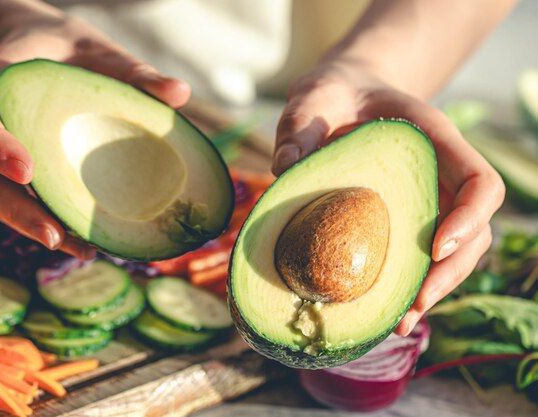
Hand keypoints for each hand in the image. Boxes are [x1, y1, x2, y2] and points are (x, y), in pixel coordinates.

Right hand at [0, 15, 190, 258]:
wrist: (50, 57)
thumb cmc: (73, 54)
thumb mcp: (101, 53)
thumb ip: (134, 71)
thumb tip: (181, 92)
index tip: (26, 170)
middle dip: (16, 209)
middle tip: (54, 235)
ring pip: (0, 200)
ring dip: (35, 228)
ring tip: (80, 250)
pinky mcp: (19, 176)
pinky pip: (26, 203)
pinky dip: (52, 224)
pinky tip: (87, 243)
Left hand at [273, 62, 504, 334]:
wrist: (338, 99)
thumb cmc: (329, 96)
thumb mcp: (311, 101)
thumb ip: (300, 127)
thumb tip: (285, 166)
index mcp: (433, 139)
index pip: (479, 181)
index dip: (469, 217)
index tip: (435, 249)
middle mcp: (440, 173)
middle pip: (475, 229)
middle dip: (451, 272)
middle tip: (413, 306)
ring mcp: (428, 197)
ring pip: (455, 251)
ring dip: (434, 289)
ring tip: (400, 322)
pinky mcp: (407, 216)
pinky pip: (422, 254)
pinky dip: (410, 283)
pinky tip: (384, 309)